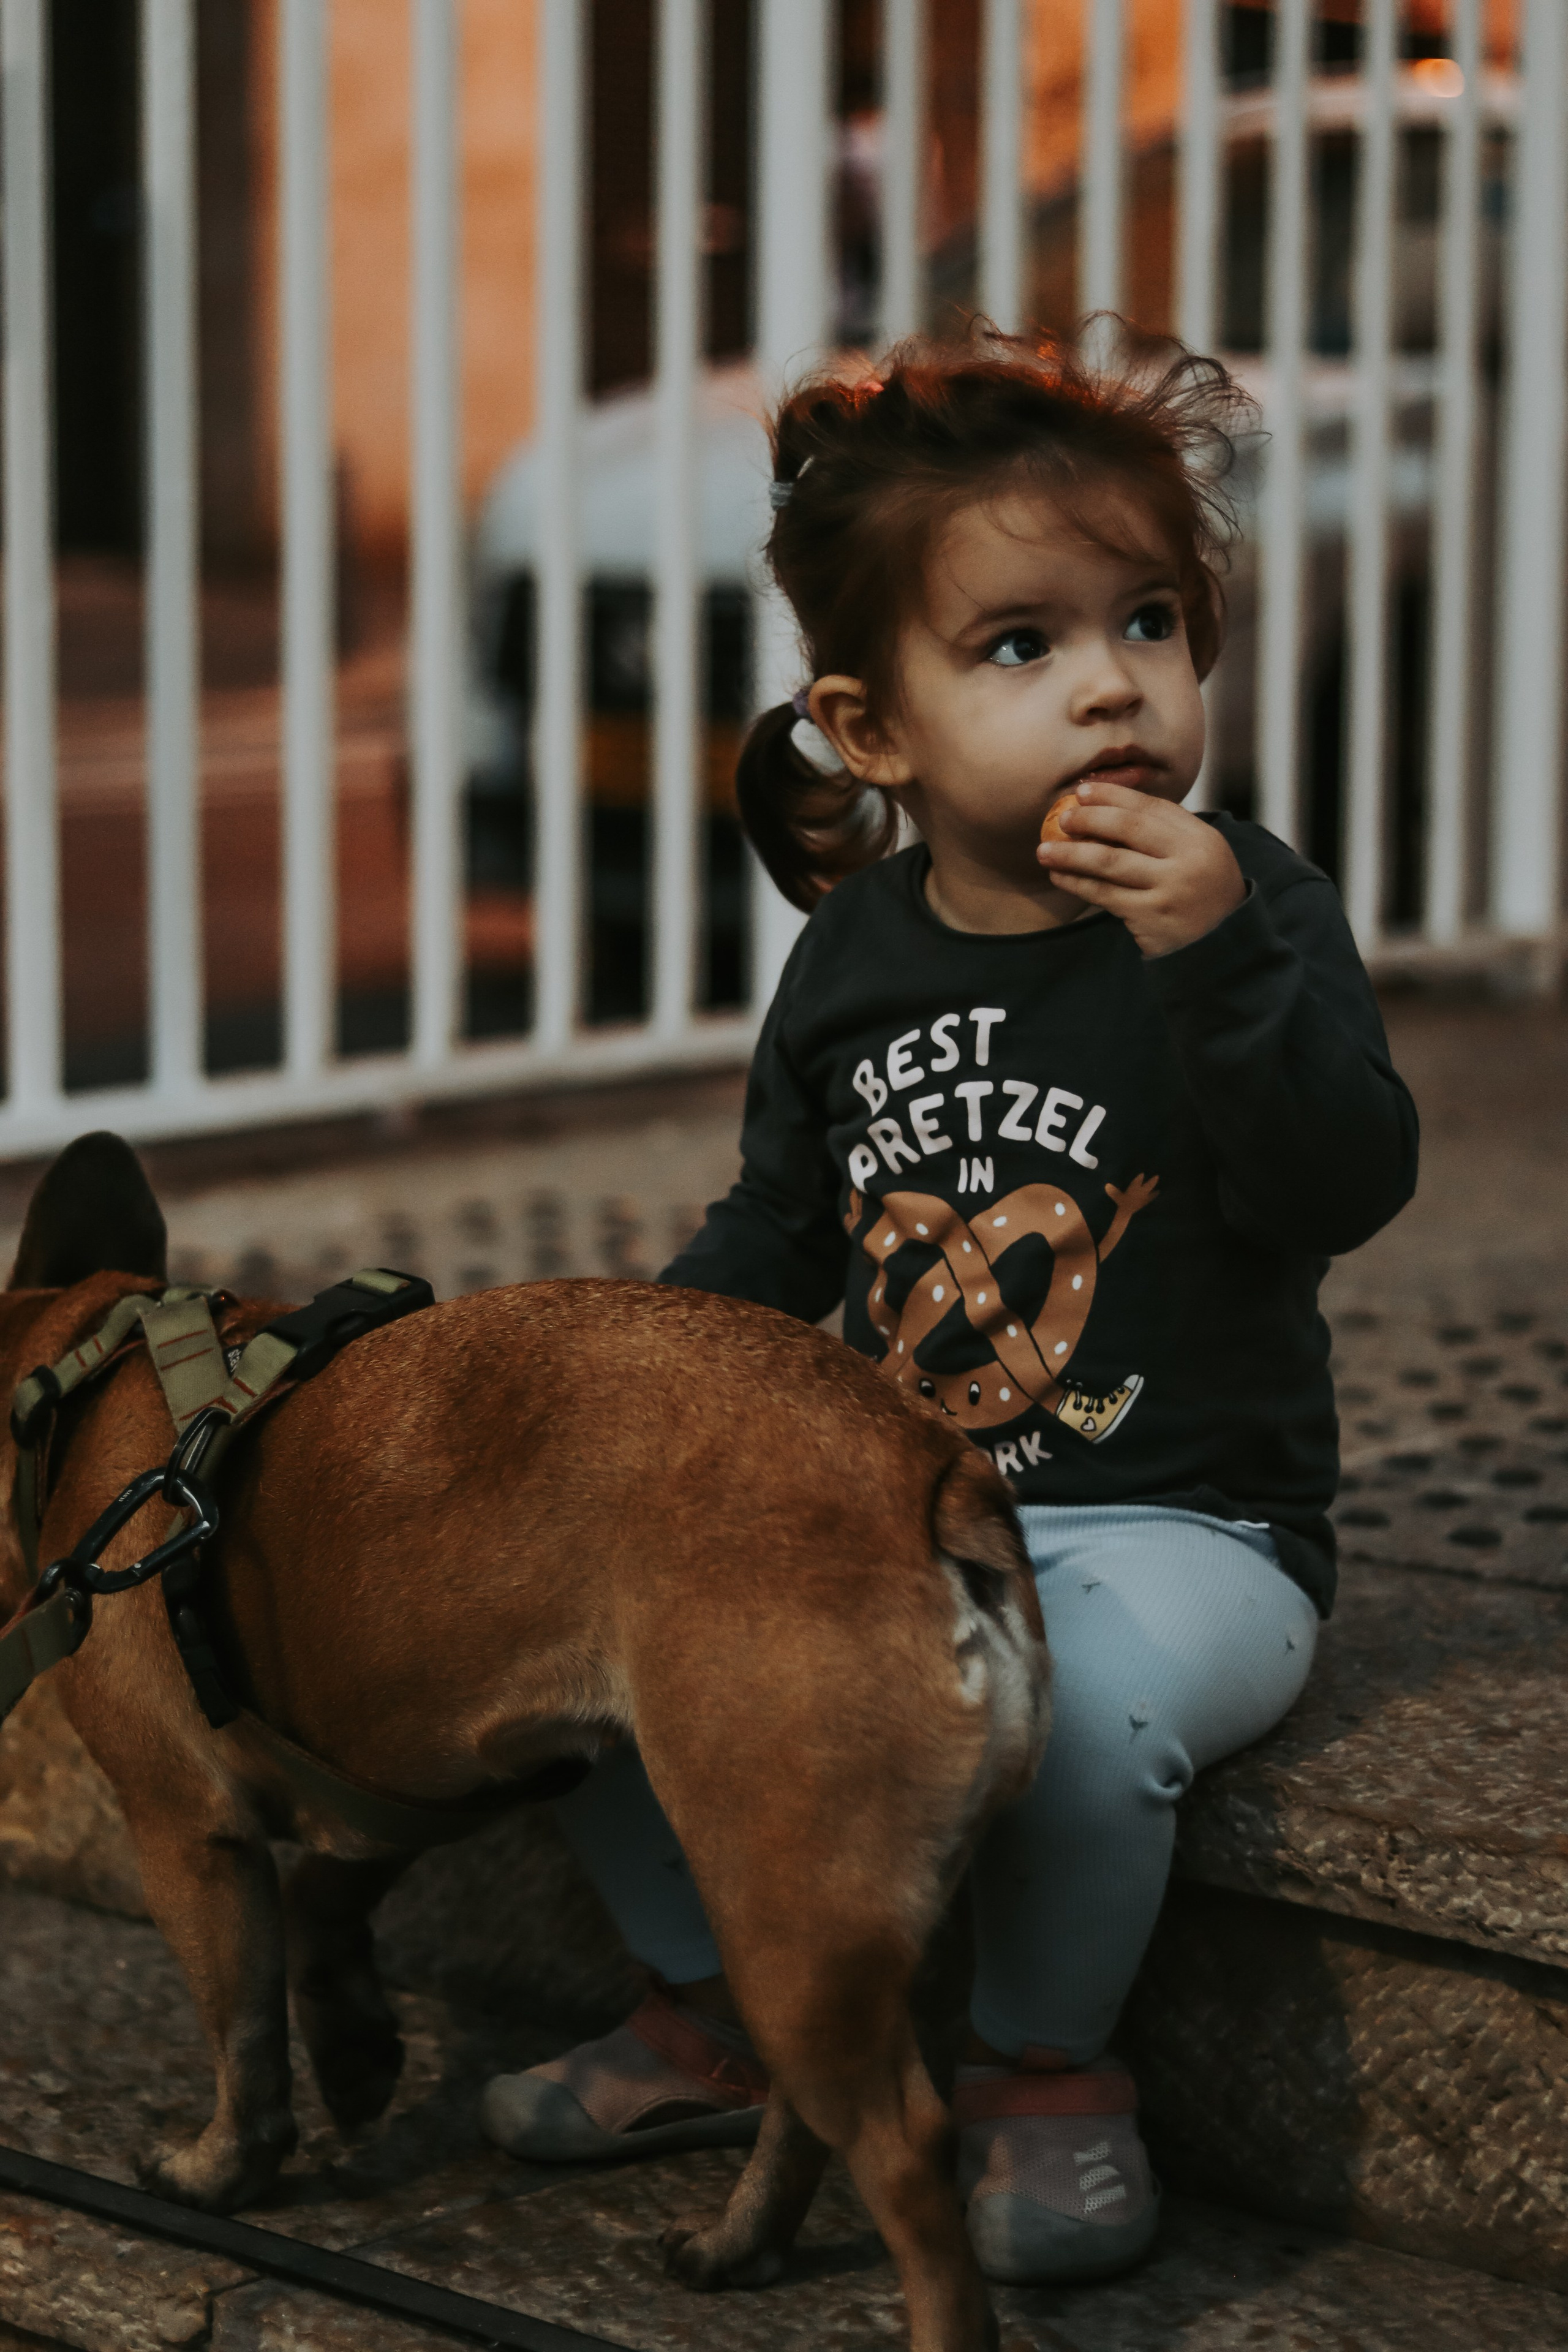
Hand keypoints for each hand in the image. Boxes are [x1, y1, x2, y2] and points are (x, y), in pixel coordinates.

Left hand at [1036, 782, 1245, 957]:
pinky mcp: (1150, 916)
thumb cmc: (1201, 895)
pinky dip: (1077, 883)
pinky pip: (1104, 894)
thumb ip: (1164, 834)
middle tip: (1062, 818)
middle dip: (1090, 819)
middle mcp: (1188, 860)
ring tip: (1044, 850)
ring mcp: (1170, 889)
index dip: (1115, 796)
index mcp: (1201, 837)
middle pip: (1129, 828)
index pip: (1152, 807)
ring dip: (1071, 854)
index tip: (1084, 791)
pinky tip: (1059, 876)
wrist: (1221, 945)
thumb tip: (1107, 809)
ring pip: (1110, 862)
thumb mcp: (1197, 856)